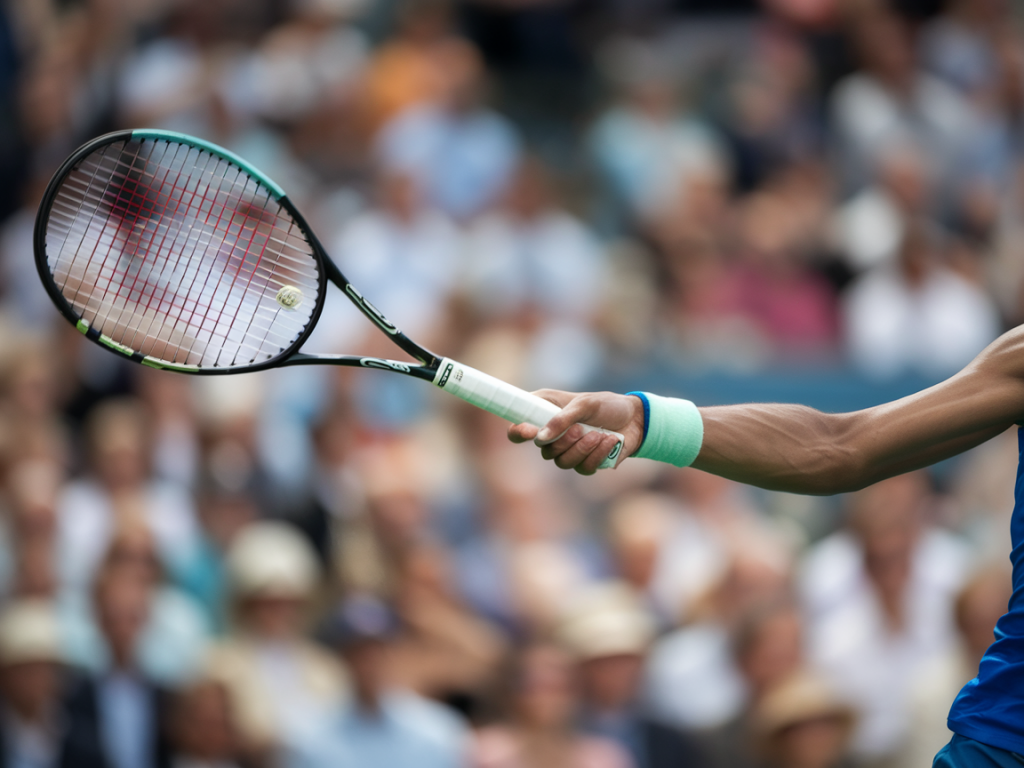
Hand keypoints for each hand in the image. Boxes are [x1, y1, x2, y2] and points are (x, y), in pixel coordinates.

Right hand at [507, 390, 645, 474]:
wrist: (635, 418)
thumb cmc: (606, 405)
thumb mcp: (584, 403)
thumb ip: (561, 418)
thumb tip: (541, 437)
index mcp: (546, 416)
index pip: (518, 430)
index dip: (517, 432)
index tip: (528, 431)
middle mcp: (554, 437)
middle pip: (544, 451)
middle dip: (564, 441)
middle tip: (580, 428)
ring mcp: (570, 452)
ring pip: (564, 462)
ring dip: (582, 448)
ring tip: (598, 435)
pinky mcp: (587, 464)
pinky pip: (584, 468)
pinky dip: (597, 454)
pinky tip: (610, 441)